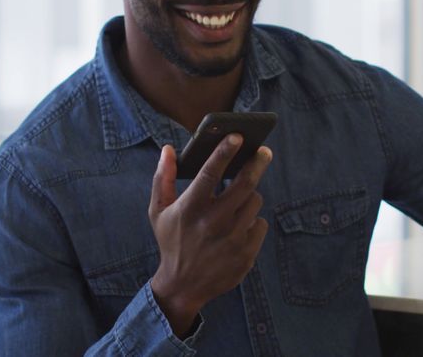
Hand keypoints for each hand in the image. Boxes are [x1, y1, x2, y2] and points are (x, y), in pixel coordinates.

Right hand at [148, 135, 272, 337]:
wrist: (182, 286)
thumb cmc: (171, 242)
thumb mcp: (158, 211)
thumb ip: (163, 178)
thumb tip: (168, 149)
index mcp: (191, 208)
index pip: (210, 172)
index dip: (225, 151)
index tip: (237, 135)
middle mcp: (213, 222)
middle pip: (245, 184)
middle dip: (257, 163)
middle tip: (263, 152)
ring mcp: (232, 239)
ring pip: (255, 201)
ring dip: (250, 195)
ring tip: (239, 199)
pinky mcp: (246, 253)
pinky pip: (260, 224)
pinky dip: (252, 220)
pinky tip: (238, 226)